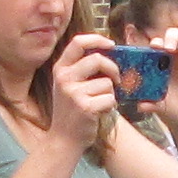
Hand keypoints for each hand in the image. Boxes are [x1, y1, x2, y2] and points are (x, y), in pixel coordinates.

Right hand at [45, 36, 123, 152]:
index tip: (111, 44)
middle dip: (113, 68)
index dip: (97, 39)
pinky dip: (110, 106)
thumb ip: (82, 68)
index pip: (78, 42)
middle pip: (98, 59)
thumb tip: (110, 51)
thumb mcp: (69, 84)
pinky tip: (100, 112)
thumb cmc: (72, 110)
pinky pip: (110, 98)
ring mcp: (73, 93)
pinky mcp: (85, 107)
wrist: (64, 139)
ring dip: (110, 94)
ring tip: (100, 103)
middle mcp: (64, 78)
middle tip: (116, 79)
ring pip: (107, 83)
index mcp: (60, 69)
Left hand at [154, 19, 177, 136]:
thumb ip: (151, 104)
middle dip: (171, 37)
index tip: (154, 46)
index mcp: (162, 62)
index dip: (157, 41)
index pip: (159, 43)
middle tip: (169, 47)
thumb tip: (140, 106)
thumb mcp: (160, 107)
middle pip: (175, 35)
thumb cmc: (172, 109)